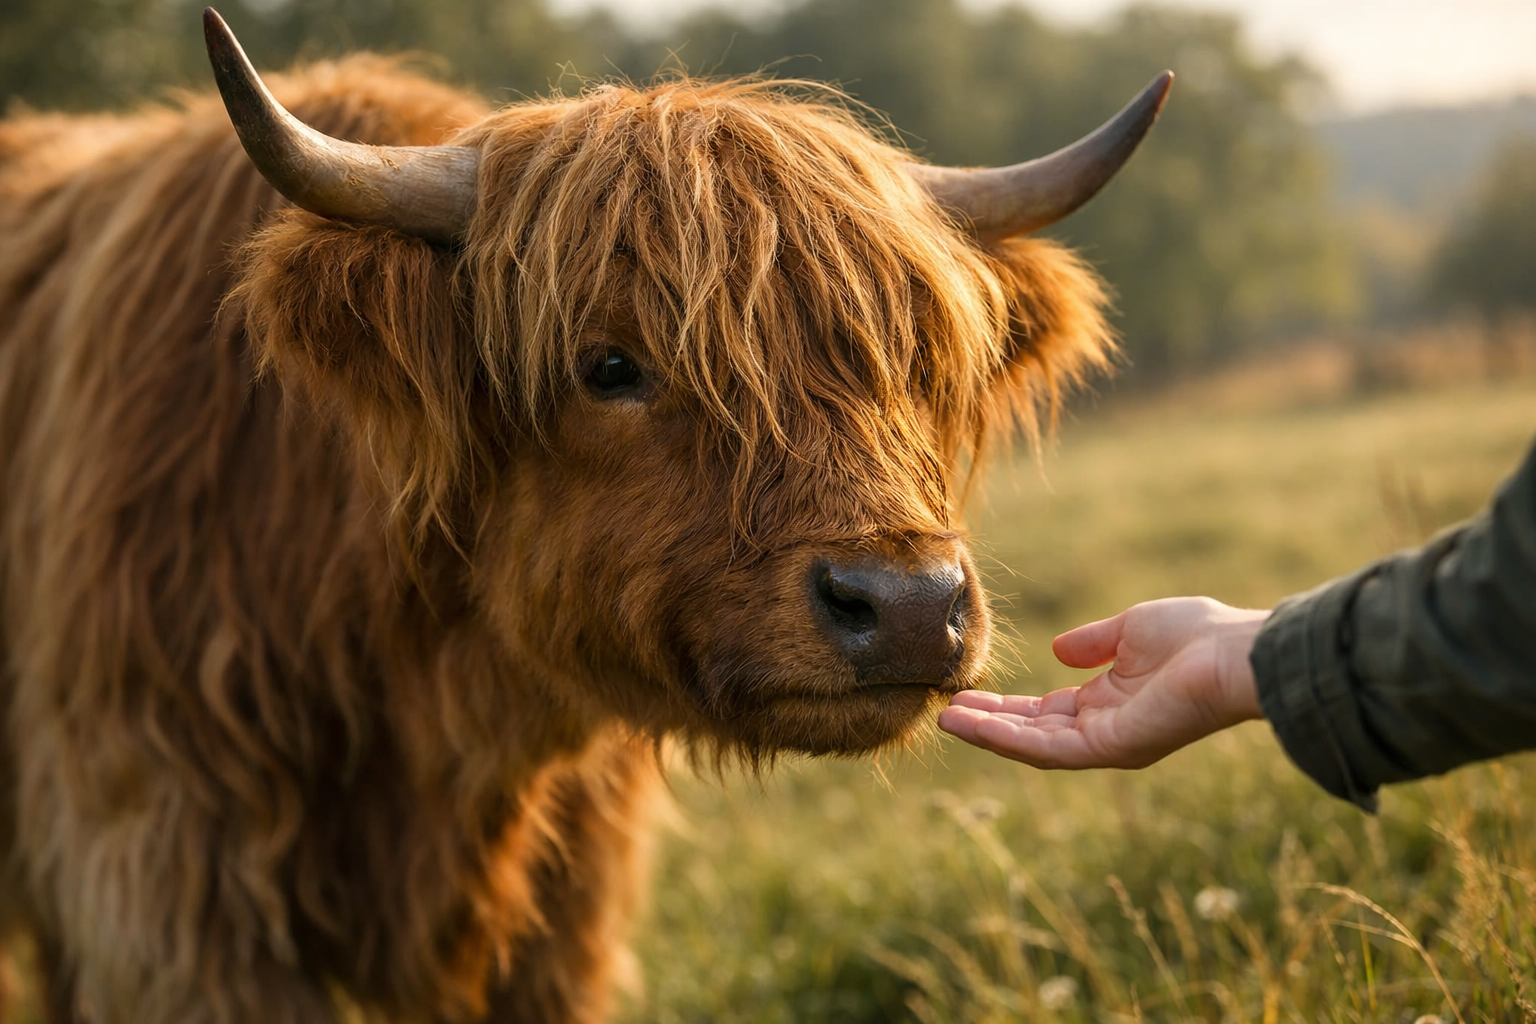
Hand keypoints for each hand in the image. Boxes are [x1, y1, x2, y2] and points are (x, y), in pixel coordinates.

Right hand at [938, 597, 1268, 768]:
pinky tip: (975, 722)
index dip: (1009, 705)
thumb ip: (1093, 642)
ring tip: (947, 719)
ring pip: (1034, 746)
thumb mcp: (1131, 629)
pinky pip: (1048, 749)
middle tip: (947, 711)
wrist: (1235, 653)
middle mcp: (1106, 730)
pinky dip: (1007, 738)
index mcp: (1111, 702)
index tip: (970, 694)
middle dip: (990, 723)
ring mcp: (1107, 743)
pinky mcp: (1110, 748)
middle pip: (1034, 733)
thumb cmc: (1197, 635)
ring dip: (989, 734)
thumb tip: (1058, 651)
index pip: (1048, 712)